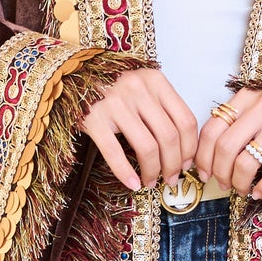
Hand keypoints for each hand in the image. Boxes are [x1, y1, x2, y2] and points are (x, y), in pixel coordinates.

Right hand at [79, 65, 198, 190]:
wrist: (72, 76)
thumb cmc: (111, 86)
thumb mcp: (141, 86)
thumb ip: (161, 106)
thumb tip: (182, 148)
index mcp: (154, 80)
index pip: (185, 120)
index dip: (190, 148)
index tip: (187, 163)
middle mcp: (137, 89)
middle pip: (169, 137)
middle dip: (173, 165)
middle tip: (171, 179)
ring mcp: (114, 103)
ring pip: (147, 147)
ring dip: (153, 171)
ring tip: (151, 182)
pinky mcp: (94, 119)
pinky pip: (114, 152)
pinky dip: (126, 173)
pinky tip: (133, 184)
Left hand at [191, 86, 261, 200]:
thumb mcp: (259, 101)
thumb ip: (238, 117)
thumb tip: (211, 151)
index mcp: (247, 98)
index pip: (212, 129)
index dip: (203, 155)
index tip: (203, 171)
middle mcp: (261, 110)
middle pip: (225, 148)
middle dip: (218, 172)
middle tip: (221, 184)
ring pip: (245, 162)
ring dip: (238, 182)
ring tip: (240, 189)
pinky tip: (258, 193)